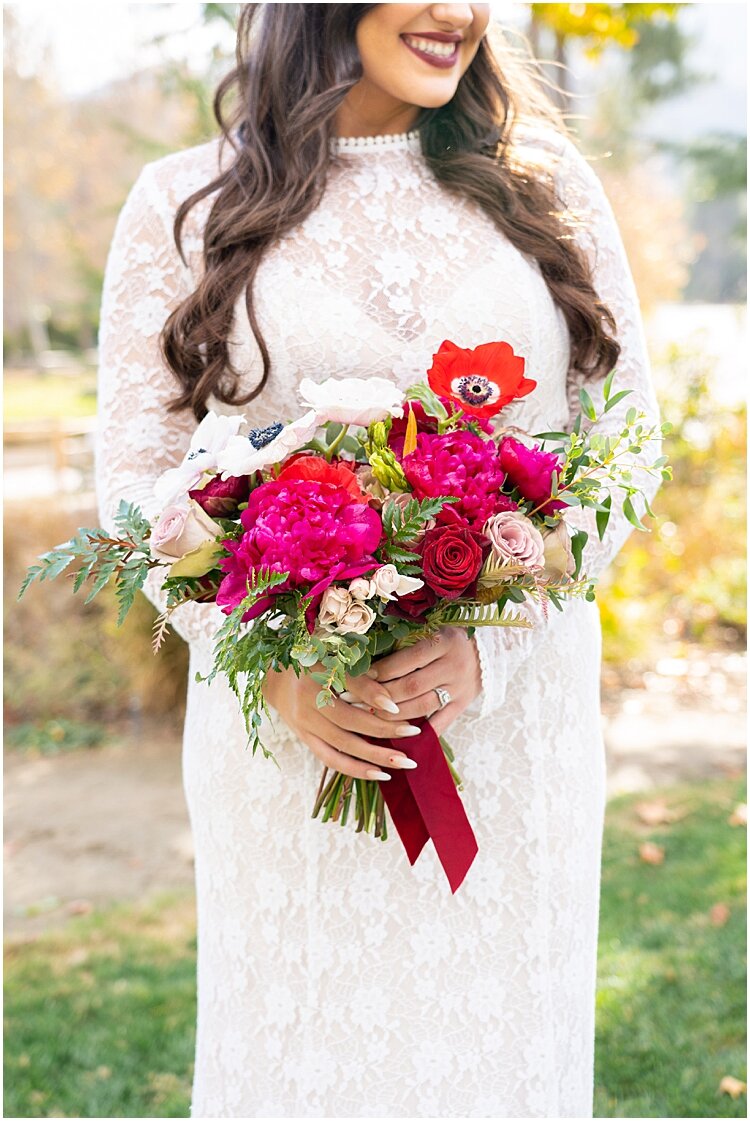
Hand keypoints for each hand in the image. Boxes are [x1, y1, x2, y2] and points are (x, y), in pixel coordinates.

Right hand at [261, 663, 421, 781]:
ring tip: (405, 761)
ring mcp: (304, 724)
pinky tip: (381, 774)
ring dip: (375, 756)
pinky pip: (331, 759)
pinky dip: (356, 769)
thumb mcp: (331, 654)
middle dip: (384, 729)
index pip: (348, 685)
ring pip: (342, 745)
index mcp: (313, 673)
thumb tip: (388, 697)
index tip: (397, 707)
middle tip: (414, 732)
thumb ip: (357, 672)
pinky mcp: (305, 739)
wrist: (275, 678)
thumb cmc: (311, 659)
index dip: (372, 695)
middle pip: (349, 720)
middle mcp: (306, 701)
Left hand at [342, 628, 480, 736]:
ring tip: (368, 718)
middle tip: (354, 702)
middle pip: (410, 686)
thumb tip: (366, 661)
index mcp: (442, 642)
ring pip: (422, 707)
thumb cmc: (449, 637)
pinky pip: (440, 724)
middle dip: (380, 697)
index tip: (359, 678)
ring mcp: (460, 688)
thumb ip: (405, 644)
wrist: (489, 648)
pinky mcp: (463, 705)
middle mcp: (453, 666)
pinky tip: (397, 738)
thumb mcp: (431, 631)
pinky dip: (418, 734)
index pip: (405, 661)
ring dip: (393, 716)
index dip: (380, 672)